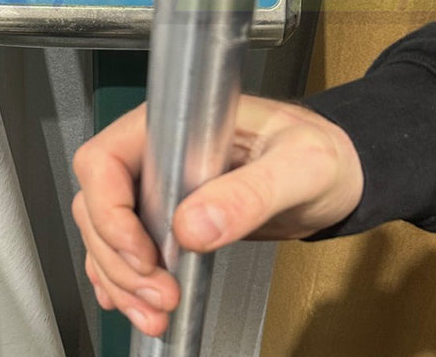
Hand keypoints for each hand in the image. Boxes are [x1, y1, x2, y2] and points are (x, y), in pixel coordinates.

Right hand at [71, 95, 363, 335]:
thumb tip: (193, 225)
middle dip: (118, 259)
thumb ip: (250, 192)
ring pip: (104, 234)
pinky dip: (125, 282)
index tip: (144, 255)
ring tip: (156, 312)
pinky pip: (124, 250)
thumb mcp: (299, 166)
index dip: (109, 211)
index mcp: (173, 124)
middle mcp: (155, 153)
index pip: (104, 160)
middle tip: (160, 295)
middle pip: (96, 205)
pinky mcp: (167, 217)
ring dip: (119, 279)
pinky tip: (137, 303)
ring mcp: (157, 186)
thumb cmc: (322, 151)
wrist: (338, 175)